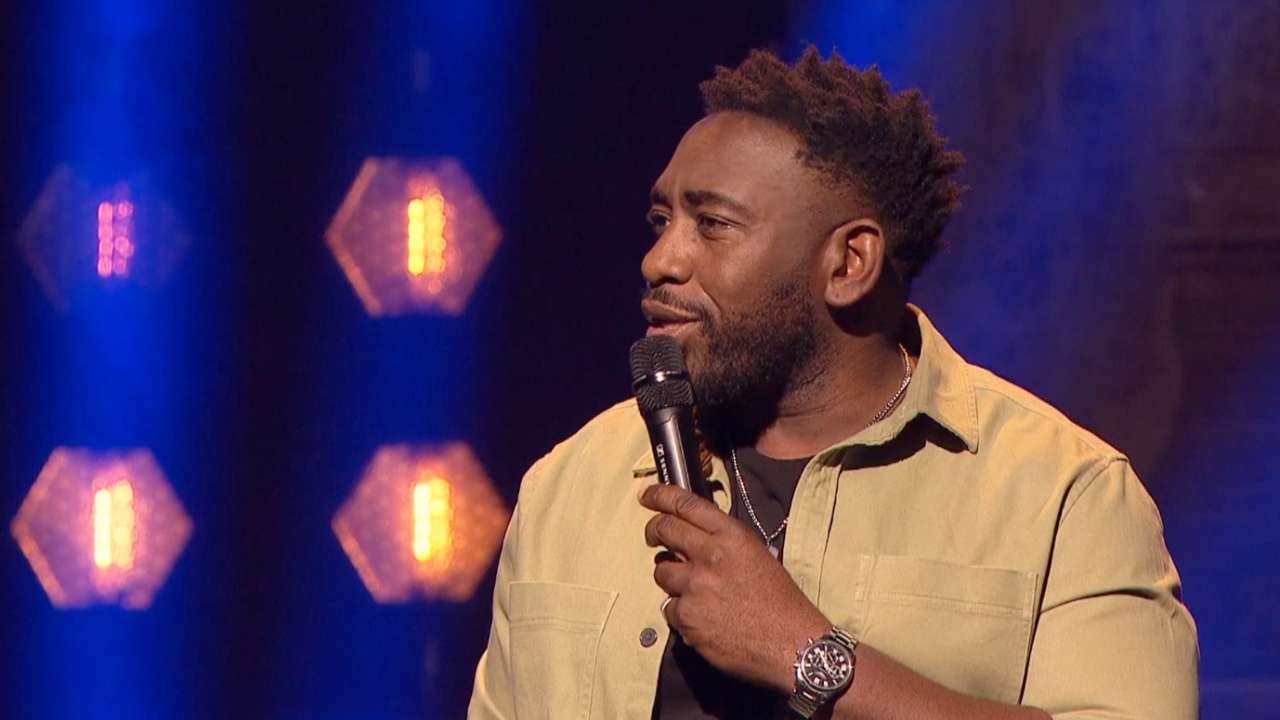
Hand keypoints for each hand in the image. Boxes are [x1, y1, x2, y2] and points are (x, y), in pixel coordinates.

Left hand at [640, 483, 831, 693]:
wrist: (791, 643)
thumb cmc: (780, 602)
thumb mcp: (758, 555)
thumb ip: (724, 542)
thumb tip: (694, 538)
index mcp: (732, 536)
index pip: (686, 504)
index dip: (662, 496)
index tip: (649, 496)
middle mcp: (710, 555)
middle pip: (665, 529)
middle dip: (654, 530)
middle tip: (653, 536)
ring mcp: (695, 586)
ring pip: (661, 572)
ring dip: (671, 578)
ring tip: (693, 590)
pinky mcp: (686, 616)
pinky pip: (669, 608)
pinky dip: (682, 613)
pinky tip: (703, 618)